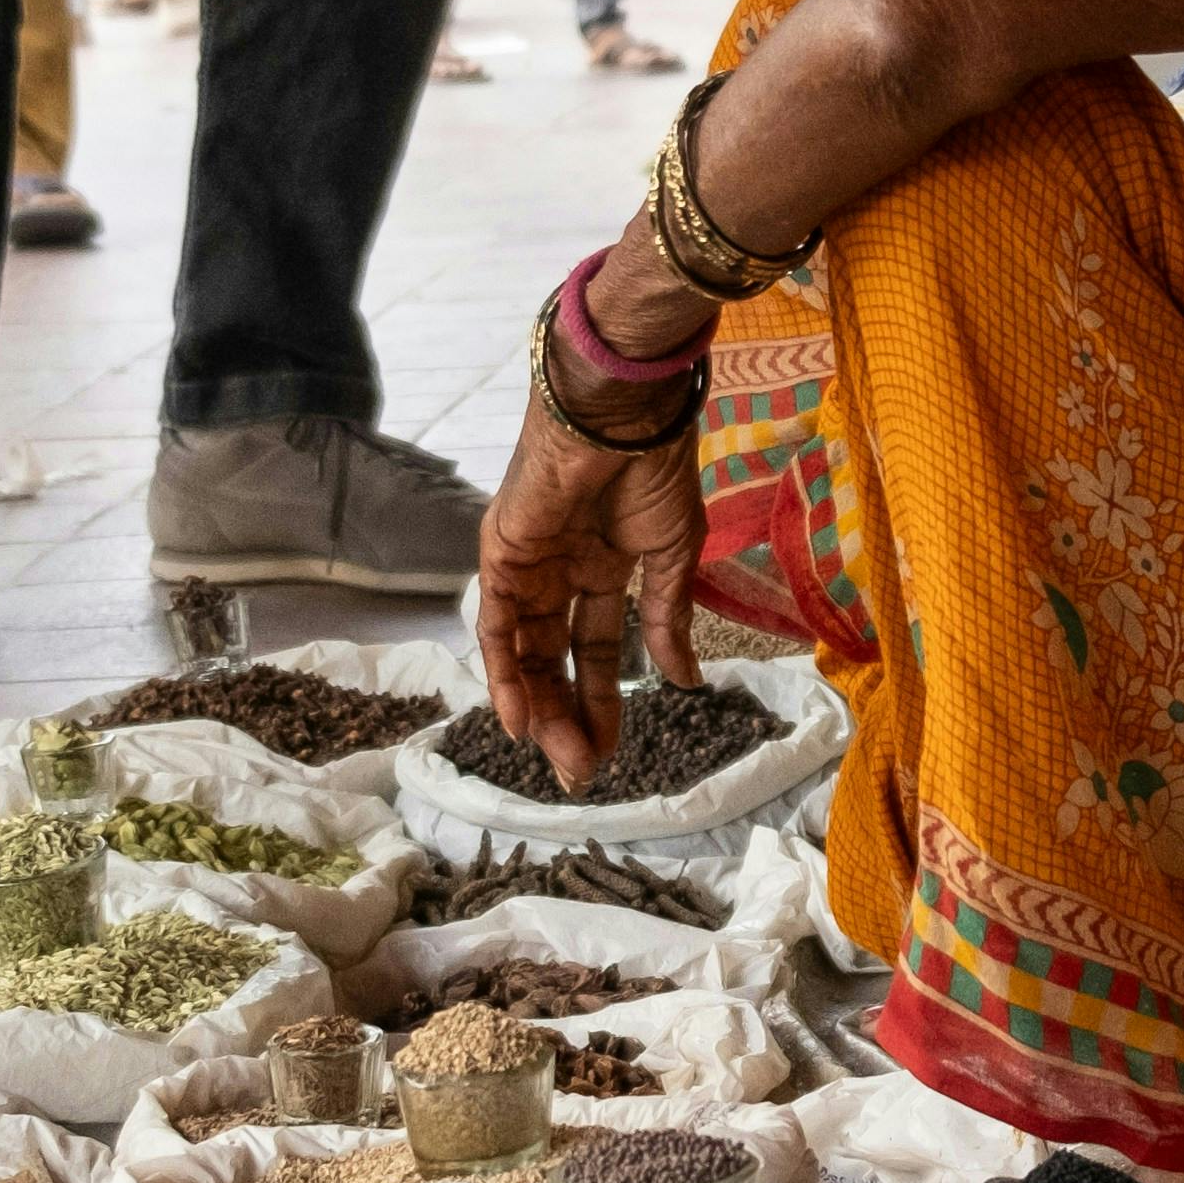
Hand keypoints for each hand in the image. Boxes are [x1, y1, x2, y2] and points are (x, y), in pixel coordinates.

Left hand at [478, 353, 706, 789]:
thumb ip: (669, 621)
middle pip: (557, 658)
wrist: (626, 411)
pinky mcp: (502, 554)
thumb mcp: (675, 556)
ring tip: (559, 755)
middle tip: (583, 770)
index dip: (603, 699)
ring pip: (525, 651)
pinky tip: (520, 718)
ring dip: (539, 706)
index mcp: (605, 565)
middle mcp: (561, 571)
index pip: (598, 648)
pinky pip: (497, 625)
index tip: (610, 750)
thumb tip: (685, 683)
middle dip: (570, 715)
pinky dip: (505, 672)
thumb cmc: (657, 467)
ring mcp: (528, 564)